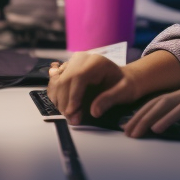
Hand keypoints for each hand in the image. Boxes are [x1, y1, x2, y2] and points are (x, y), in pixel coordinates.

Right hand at [47, 50, 179, 124]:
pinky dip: (56, 97)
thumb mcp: (124, 92)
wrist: (123, 80)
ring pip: (56, 83)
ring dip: (59, 102)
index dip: (73, 96)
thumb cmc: (125, 85)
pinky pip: (54, 83)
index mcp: (96, 61)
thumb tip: (94, 111)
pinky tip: (66, 106)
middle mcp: (81, 59)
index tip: (73, 113)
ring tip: (72, 116)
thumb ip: (109, 100)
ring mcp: (72, 64)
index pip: (78, 76)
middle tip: (74, 120)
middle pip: (64, 80)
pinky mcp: (66, 70)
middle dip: (65, 103)